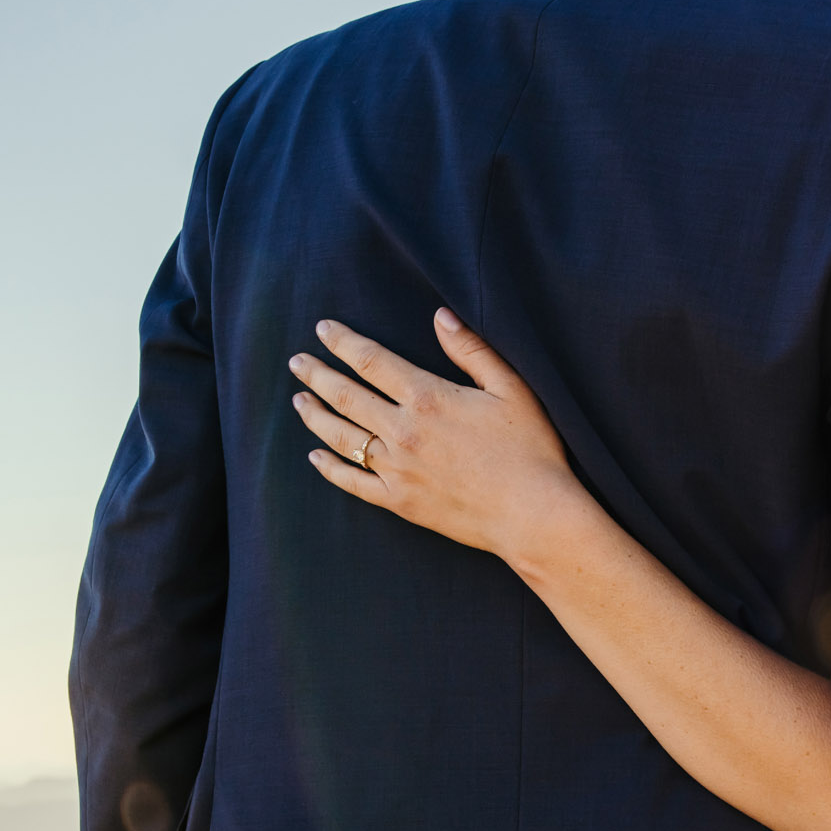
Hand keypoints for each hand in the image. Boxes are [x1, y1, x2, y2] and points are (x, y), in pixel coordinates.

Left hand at [291, 310, 586, 563]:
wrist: (533, 514)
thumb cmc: (530, 449)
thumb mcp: (510, 389)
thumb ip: (471, 350)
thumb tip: (440, 316)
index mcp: (427, 398)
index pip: (371, 360)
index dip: (343, 342)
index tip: (322, 329)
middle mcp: (402, 432)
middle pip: (345, 396)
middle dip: (317, 375)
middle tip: (297, 362)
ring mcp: (397, 469)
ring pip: (341, 437)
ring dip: (315, 416)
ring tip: (300, 401)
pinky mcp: (400, 502)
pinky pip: (353, 483)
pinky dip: (329, 468)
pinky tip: (315, 456)